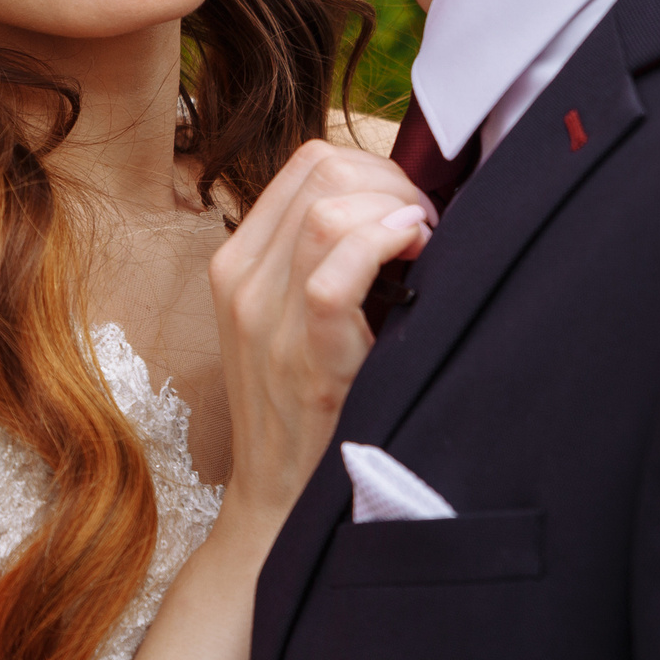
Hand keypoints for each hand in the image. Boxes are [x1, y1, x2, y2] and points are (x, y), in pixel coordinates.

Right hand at [208, 140, 434, 523]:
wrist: (278, 494)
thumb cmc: (302, 406)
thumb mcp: (286, 320)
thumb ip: (317, 259)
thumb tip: (392, 202)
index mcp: (235, 263)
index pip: (306, 164)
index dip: (374, 167)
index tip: (407, 207)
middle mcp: (240, 281)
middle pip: (322, 173)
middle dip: (394, 183)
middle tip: (425, 227)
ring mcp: (266, 319)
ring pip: (329, 211)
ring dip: (397, 212)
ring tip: (423, 246)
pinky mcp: (304, 358)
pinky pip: (337, 273)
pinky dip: (385, 246)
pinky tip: (415, 256)